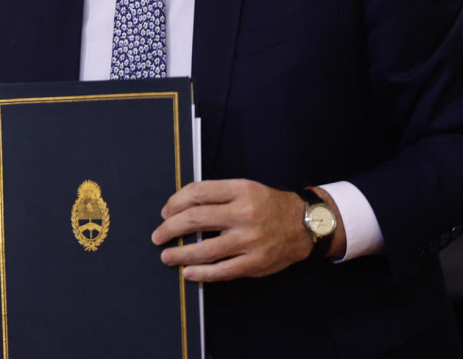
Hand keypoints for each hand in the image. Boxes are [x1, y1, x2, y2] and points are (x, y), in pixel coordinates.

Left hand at [150, 179, 310, 281]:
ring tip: (166, 255)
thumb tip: (178, 208)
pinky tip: (188, 272)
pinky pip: (222, 271)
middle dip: (170, 228)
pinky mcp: (255, 263)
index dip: (175, 202)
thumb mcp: (245, 188)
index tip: (165, 212)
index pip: (197, 193)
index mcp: (240, 190)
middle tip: (158, 236)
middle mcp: (244, 213)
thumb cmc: (267, 204)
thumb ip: (216, 195)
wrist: (305, 225)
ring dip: (180, 254)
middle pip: (196, 219)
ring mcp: (250, 240)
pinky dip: (201, 274)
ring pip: (205, 249)